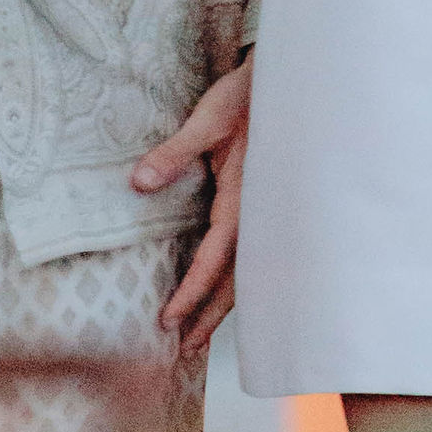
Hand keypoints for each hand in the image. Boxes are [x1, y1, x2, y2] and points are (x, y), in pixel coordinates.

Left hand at [138, 58, 252, 357]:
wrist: (293, 81)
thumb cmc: (248, 95)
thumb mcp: (209, 118)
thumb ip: (176, 153)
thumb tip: (138, 184)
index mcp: (243, 198)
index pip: (215, 260)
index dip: (192, 293)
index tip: (169, 321)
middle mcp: (258, 214)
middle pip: (236, 280)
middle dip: (210, 316)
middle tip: (185, 350)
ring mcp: (264, 212)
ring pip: (247, 272)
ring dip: (224, 305)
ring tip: (201, 334)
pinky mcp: (263, 206)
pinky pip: (252, 254)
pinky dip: (236, 280)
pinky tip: (225, 292)